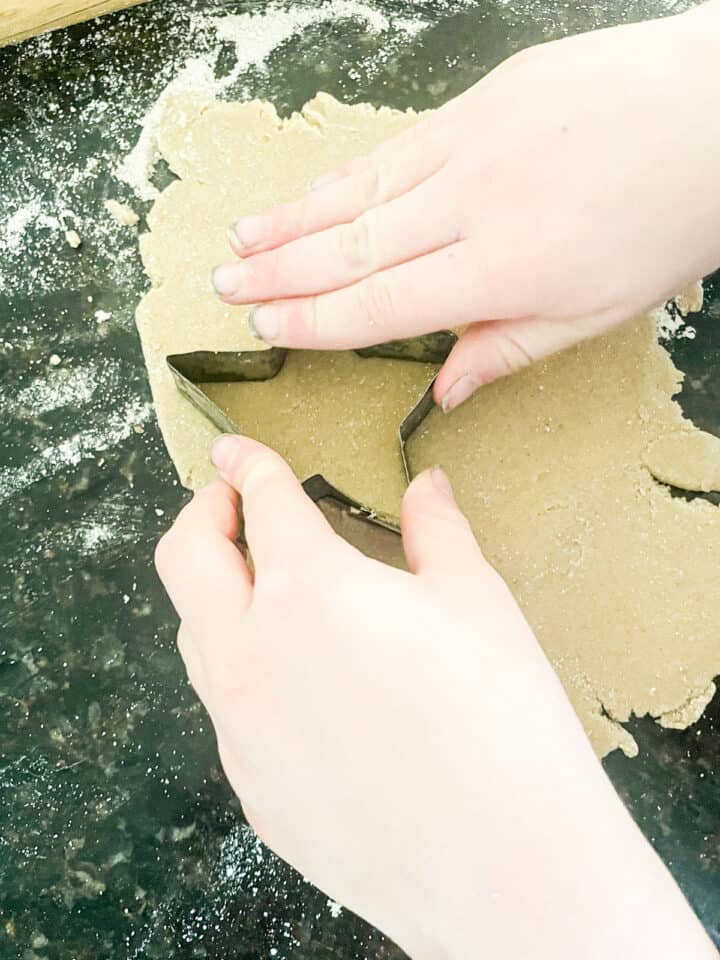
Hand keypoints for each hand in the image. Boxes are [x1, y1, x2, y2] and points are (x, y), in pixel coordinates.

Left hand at [155, 435, 713, 958]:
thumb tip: (425, 487)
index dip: (248, 463)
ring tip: (263, 587)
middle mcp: (251, 654)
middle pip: (184, 559)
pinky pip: (226, 709)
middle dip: (200, 514)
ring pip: (194, 636)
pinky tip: (294, 680)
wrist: (509, 868)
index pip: (260, 502)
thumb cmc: (503, 722)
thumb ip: (436, 532)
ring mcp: (241, 729)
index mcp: (307, 590)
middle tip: (231, 503)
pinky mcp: (251, 787)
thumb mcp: (478, 602)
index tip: (238, 449)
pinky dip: (242, 669)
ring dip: (215, 593)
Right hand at [212, 3, 719, 411]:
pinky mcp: (480, 101)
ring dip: (290, 221)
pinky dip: (340, 175)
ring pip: (358, 192)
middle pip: (351, 247)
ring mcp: (472, 143)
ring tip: (240, 240)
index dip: (314, 321)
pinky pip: (393, 149)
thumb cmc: (671, 219)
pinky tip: (306, 192)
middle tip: (223, 287)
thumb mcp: (597, 312)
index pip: (381, 304)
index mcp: (505, 271)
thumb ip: (507, 349)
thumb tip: (442, 390)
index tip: (264, 328)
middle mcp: (474, 206)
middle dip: (279, 273)